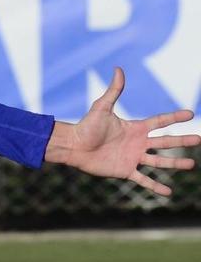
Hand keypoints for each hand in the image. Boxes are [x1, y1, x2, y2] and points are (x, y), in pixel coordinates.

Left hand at [44, 67, 198, 195]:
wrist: (73, 146)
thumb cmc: (86, 126)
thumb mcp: (102, 107)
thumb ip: (114, 90)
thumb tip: (119, 69)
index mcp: (135, 128)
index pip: (160, 122)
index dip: (174, 117)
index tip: (190, 113)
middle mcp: (137, 143)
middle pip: (165, 142)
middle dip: (183, 141)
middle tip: (200, 139)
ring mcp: (133, 158)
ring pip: (159, 161)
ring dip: (175, 164)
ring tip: (192, 165)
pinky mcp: (125, 171)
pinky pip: (143, 180)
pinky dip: (155, 186)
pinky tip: (168, 192)